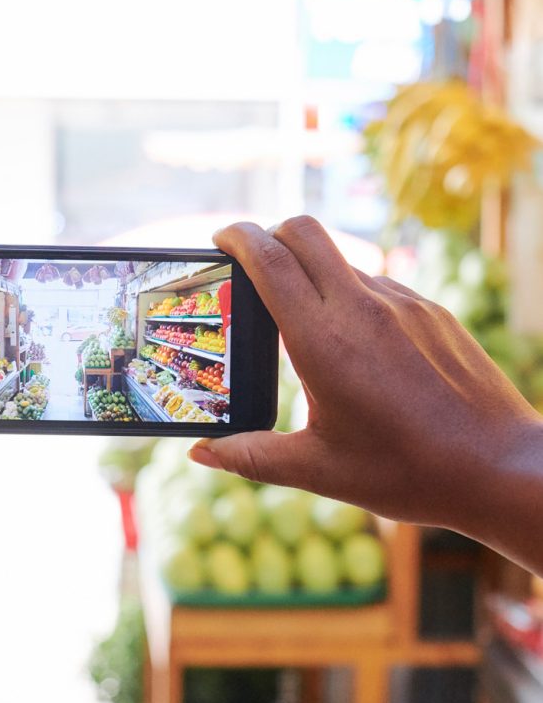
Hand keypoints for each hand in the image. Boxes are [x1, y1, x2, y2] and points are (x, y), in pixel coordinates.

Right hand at [189, 218, 542, 564]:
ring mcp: (403, 304)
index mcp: (324, 342)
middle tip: (250, 263)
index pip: (270, 260)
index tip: (218, 240)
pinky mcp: (432, 310)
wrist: (500, 467)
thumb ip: (252, 457)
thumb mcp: (319, 470)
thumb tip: (202, 453)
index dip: (237, 238)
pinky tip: (356, 347)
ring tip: (303, 324)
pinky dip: (350, 297)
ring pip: (342, 260)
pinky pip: (378, 285)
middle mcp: (362, 309)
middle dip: (269, 233)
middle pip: (304, 231)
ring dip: (311, 272)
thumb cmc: (408, 472)